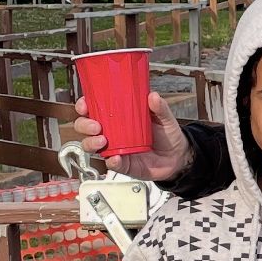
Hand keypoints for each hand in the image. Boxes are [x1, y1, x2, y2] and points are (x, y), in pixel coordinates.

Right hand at [72, 89, 189, 180]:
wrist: (177, 156)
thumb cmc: (166, 134)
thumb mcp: (164, 117)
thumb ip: (159, 107)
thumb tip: (153, 96)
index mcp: (117, 116)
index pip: (94, 108)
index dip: (84, 106)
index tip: (85, 104)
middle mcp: (112, 132)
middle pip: (85, 127)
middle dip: (84, 125)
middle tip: (96, 126)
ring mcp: (114, 148)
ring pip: (91, 146)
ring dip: (91, 142)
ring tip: (103, 141)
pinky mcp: (122, 164)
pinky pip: (111, 163)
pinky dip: (111, 161)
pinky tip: (116, 158)